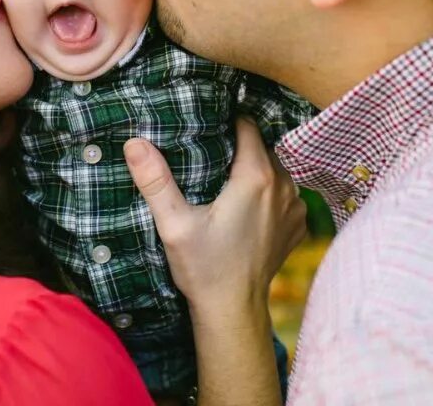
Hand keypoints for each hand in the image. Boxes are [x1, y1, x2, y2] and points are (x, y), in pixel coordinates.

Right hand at [123, 118, 305, 314]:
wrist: (233, 312)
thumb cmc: (204, 267)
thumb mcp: (173, 223)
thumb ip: (155, 180)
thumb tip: (135, 143)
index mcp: (256, 177)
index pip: (248, 126)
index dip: (228, 120)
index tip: (207, 124)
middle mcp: (284, 187)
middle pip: (261, 146)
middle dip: (238, 144)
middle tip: (210, 149)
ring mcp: (295, 207)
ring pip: (274, 167)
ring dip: (254, 167)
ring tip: (225, 175)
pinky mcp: (297, 224)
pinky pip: (284, 191)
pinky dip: (268, 190)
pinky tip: (244, 204)